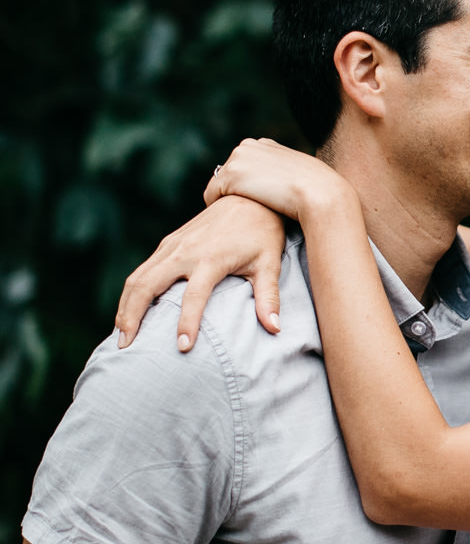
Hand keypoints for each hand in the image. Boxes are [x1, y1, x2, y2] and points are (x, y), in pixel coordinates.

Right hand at [115, 195, 285, 353]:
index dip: (188, 322)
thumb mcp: (269, 263)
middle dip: (133, 316)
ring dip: (125, 306)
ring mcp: (172, 245)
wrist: (247, 195)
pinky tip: (129, 312)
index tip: (182, 348)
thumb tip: (274, 329)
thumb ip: (268, 297)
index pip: (194, 296)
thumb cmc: (261, 233)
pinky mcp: (167, 243)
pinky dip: (131, 293)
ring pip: (138, 278)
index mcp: (211, 258)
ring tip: (121, 336)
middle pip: (148, 285)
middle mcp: (185, 251)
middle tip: (126, 347)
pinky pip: (141, 270)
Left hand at [204, 138, 345, 222]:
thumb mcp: (299, 174)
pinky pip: (211, 196)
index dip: (249, 187)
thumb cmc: (317, 190)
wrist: (321, 194)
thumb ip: (281, 174)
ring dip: (227, 200)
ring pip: (218, 186)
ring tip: (247, 214)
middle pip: (227, 175)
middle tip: (253, 211)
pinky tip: (239, 215)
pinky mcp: (230, 174)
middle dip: (235, 192)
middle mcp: (248, 145)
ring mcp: (237, 158)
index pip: (243, 166)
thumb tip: (275, 189)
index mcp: (264, 143)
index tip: (262, 202)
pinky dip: (219, 208)